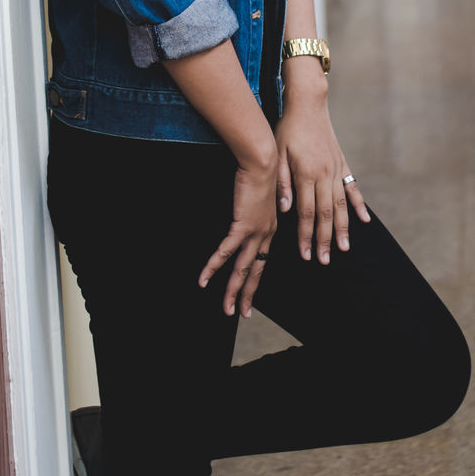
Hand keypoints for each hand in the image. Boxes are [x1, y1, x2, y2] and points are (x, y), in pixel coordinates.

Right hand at [198, 153, 277, 317]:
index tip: (250, 296)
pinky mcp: (242, 225)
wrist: (263, 161)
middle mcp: (266, 235)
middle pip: (255, 271)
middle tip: (240, 313)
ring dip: (232, 290)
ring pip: (243, 268)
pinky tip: (204, 278)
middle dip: (246, 295)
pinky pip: (226, 251)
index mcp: (270, 229)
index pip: (262, 261)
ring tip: (226, 309)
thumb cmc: (261, 172)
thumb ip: (259, 209)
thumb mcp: (263, 196)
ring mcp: (255, 232)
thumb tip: (252, 213)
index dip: (255, 280)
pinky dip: (214, 266)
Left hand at [275, 80, 369, 263]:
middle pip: (326, 214)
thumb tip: (284, 210)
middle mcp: (324, 174)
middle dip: (325, 239)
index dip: (305, 235)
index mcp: (306, 173)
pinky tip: (365, 220)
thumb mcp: (277, 153)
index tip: (306, 254)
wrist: (308, 105)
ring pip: (341, 205)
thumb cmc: (288, 129)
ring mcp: (336, 169)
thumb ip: (282, 182)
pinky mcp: (342, 163)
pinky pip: (352, 187)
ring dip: (343, 228)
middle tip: (324, 261)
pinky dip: (359, 205)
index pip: (306, 212)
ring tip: (344, 248)